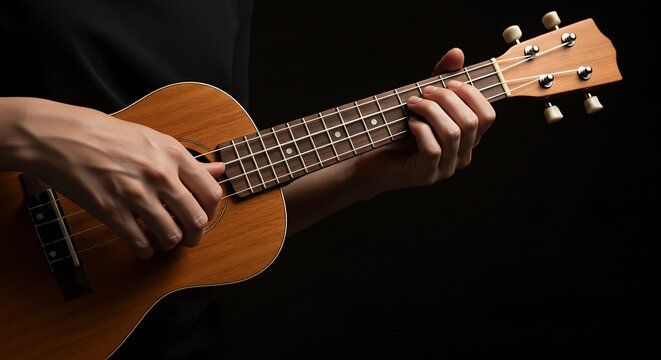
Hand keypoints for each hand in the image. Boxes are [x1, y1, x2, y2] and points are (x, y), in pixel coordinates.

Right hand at [17, 99, 223, 257]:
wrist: (62, 137)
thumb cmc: (108, 136)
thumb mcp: (155, 140)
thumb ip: (189, 161)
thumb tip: (220, 170)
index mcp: (173, 154)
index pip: (211, 194)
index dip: (210, 211)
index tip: (201, 215)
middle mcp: (160, 174)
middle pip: (196, 220)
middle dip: (195, 235)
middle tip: (188, 237)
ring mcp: (136, 193)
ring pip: (171, 236)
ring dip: (169, 243)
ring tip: (162, 238)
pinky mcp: (111, 211)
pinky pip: (140, 244)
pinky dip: (144, 250)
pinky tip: (141, 244)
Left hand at [346, 48, 495, 197]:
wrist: (372, 158)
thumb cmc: (399, 128)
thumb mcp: (423, 99)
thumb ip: (441, 77)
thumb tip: (457, 53)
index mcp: (468, 139)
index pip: (487, 115)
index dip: (471, 94)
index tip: (448, 83)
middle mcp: (462, 156)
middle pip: (471, 122)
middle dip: (446, 99)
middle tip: (423, 92)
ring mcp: (445, 169)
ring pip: (452, 133)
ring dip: (430, 110)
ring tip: (412, 103)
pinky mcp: (426, 175)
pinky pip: (433, 149)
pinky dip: (420, 129)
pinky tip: (409, 123)